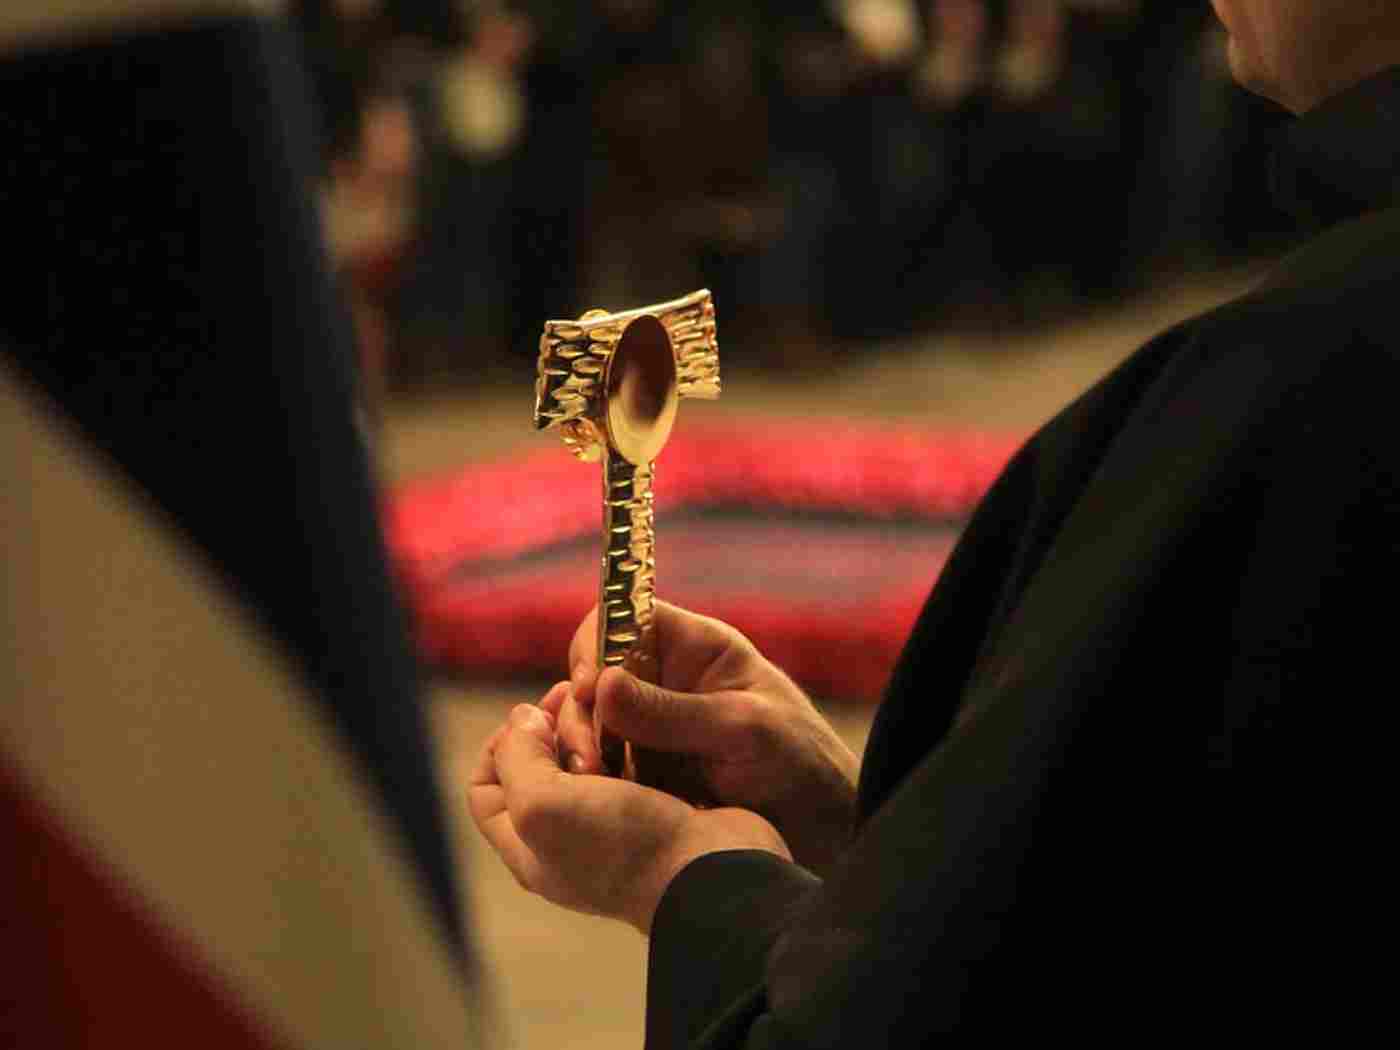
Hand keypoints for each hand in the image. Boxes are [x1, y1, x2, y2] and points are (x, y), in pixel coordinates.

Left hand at [469, 698, 789, 933]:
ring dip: (592, 723)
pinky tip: (640, 718)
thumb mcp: (543, 806)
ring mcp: (613, 821)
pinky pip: (629, 755)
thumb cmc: (624, 849)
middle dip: (552, 726)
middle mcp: (566, 836)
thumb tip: (522, 720)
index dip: (499, 745)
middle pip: (537, 763)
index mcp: (529, 847)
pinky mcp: (655, 802)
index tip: (533, 719)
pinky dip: (629, 732)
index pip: (485, 789)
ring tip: (610, 710)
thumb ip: (516, 758)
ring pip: (584, 752)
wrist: (712, 869)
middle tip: (579, 707)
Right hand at [556, 603, 859, 874]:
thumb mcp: (742, 730)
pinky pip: (600, 762)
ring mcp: (651, 727)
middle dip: (581, 709)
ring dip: (580, 746)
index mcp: (695, 648)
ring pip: (590, 721)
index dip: (595, 645)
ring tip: (591, 781)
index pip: (623, 620)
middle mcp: (665, 680)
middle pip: (595, 674)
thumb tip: (602, 684)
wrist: (822, 830)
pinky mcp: (644, 770)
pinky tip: (592, 796)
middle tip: (589, 757)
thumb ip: (672, 711)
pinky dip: (589, 776)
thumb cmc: (799, 762)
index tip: (587, 687)